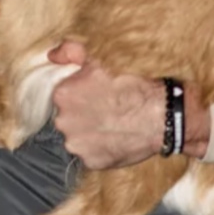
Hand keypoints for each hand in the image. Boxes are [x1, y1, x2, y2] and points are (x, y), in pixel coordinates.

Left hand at [47, 42, 210, 167]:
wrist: (161, 114)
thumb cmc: (132, 83)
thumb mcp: (101, 58)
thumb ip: (71, 52)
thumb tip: (52, 55)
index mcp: (62, 95)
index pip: (64, 96)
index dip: (81, 94)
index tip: (97, 94)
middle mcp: (63, 121)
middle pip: (68, 118)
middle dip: (83, 115)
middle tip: (108, 110)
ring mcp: (77, 144)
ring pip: (78, 138)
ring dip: (91, 133)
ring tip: (114, 125)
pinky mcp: (92, 162)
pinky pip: (92, 155)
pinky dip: (102, 149)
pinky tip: (117, 138)